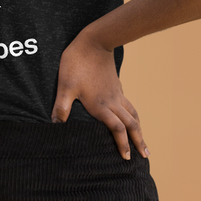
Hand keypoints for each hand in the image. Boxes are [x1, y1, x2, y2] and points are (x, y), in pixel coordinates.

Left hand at [51, 29, 148, 159]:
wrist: (95, 41)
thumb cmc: (77, 63)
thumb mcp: (65, 86)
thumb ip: (61, 106)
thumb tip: (54, 124)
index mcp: (101, 106)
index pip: (117, 130)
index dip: (122, 144)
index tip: (126, 158)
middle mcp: (113, 102)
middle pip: (131, 125)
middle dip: (138, 141)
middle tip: (145, 156)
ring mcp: (117, 94)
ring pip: (133, 115)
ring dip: (139, 129)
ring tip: (144, 142)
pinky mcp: (117, 86)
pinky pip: (129, 106)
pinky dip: (133, 117)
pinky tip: (132, 119)